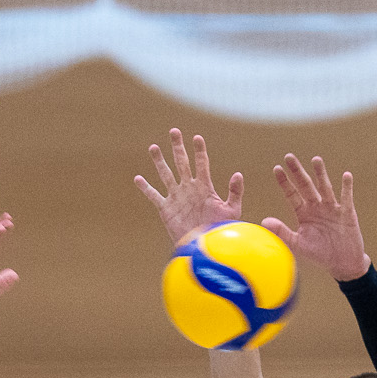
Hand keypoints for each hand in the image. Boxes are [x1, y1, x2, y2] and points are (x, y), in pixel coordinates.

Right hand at [134, 129, 243, 245]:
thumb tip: (238, 173)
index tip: (197, 138)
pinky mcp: (166, 209)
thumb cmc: (219, 230)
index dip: (199, 150)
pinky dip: (145, 188)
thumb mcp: (231, 210)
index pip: (202, 163)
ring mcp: (176, 197)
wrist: (203, 246)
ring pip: (166, 174)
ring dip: (159, 161)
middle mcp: (189, 188)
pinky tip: (138, 178)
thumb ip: (235, 192)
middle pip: (182, 162)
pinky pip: (154, 195)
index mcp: (204, 187)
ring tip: (153, 147)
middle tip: (174, 131)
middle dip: (178, 147)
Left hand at [263, 153, 367, 281]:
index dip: (285, 182)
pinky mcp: (347, 213)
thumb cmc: (319, 253)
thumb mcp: (298, 244)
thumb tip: (263, 221)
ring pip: (325, 187)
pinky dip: (346, 187)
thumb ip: (282, 232)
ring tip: (315, 159)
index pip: (292, 194)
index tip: (276, 168)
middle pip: (306, 186)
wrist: (342, 262)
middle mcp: (317, 207)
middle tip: (289, 156)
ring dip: (320, 174)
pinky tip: (346, 175)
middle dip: (297, 172)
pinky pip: (346, 198)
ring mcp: (332, 208)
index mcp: (304, 213)